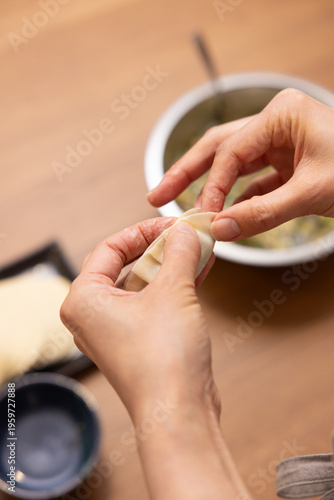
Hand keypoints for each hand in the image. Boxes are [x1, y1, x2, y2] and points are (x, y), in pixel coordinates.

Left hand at [60, 218, 250, 499]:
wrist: (179, 412)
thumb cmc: (164, 358)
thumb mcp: (174, 291)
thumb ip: (179, 252)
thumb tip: (185, 230)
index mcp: (84, 299)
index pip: (110, 248)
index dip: (143, 230)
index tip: (172, 223)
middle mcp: (94, 314)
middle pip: (127, 265)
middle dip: (161, 248)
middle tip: (187, 235)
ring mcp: (116, 330)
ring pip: (144, 284)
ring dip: (172, 266)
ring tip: (198, 247)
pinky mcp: (138, 342)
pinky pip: (154, 303)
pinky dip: (175, 286)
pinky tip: (199, 270)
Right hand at [147, 89, 333, 240]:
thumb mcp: (312, 193)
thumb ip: (263, 213)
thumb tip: (220, 230)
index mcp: (281, 114)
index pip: (231, 151)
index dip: (212, 185)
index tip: (201, 215)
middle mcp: (277, 122)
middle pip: (219, 147)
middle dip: (187, 171)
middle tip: (157, 193)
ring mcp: (281, 142)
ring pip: (233, 163)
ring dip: (210, 186)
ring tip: (179, 202)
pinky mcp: (288, 162)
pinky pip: (255, 180)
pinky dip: (240, 199)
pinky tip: (224, 215)